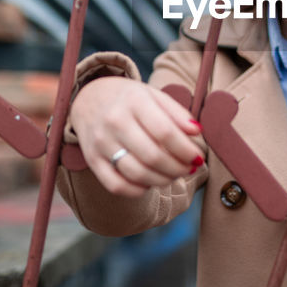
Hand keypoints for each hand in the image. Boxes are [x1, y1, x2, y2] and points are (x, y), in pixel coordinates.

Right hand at [68, 77, 204, 196]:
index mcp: (134, 101)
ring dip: (162, 180)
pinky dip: (138, 190)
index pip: (165, 132)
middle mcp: (115, 122)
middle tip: (188, 168)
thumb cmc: (129, 99)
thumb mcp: (153, 95)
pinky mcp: (92, 160)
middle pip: (152, 156)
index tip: (197, 157)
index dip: (186, 150)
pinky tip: (149, 183)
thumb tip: (197, 132)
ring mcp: (101, 143)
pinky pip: (117, 186)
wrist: (89, 98)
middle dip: (177, 168)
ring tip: (173, 175)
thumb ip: (177, 113)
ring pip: (137, 174)